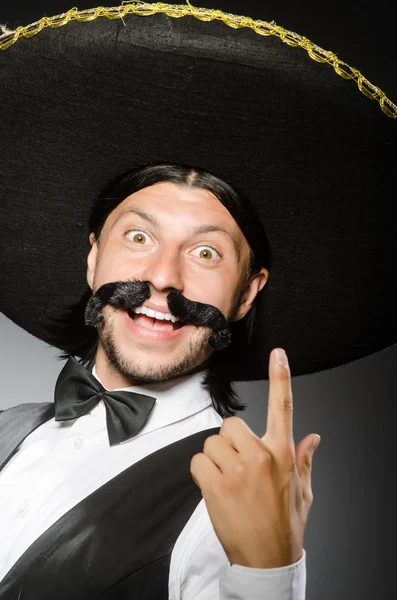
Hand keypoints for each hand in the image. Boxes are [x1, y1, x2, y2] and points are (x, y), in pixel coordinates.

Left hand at [190, 348, 320, 568]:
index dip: (281, 377)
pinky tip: (214, 489)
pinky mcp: (216, 485)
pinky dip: (200, 473)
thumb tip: (313, 437)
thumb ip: (304, 459)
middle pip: (230, 425)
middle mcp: (260, 456)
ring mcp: (237, 470)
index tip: (278, 355)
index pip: (283, 407)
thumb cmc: (284, 524)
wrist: (267, 560)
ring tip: (227, 481)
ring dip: (214, 459)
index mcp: (282, 453)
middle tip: (236, 465)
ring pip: (211, 442)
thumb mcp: (303, 490)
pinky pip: (197, 461)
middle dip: (229, 442)